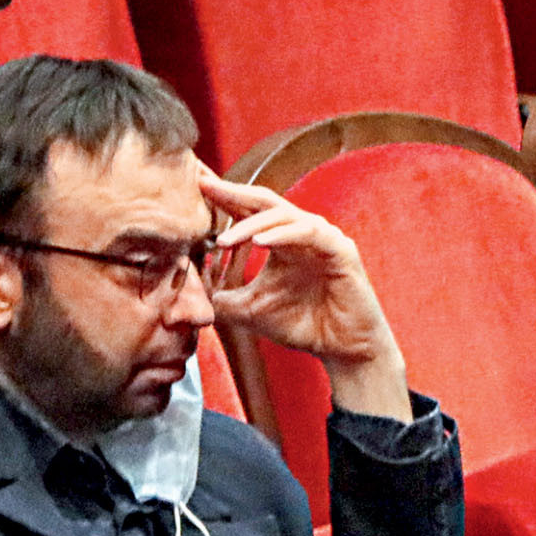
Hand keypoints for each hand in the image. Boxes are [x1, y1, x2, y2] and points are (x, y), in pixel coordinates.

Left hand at [200, 170, 412, 421]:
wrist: (343, 349)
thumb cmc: (303, 325)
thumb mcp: (253, 311)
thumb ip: (224, 298)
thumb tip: (192, 291)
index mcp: (283, 240)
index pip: (251, 211)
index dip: (224, 199)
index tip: (196, 188)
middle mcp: (303, 232)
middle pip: (265, 201)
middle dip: (233, 193)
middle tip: (204, 186)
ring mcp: (323, 237)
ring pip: (283, 216)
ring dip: (251, 224)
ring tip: (224, 239)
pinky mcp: (340, 249)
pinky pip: (308, 232)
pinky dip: (282, 235)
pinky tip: (259, 243)